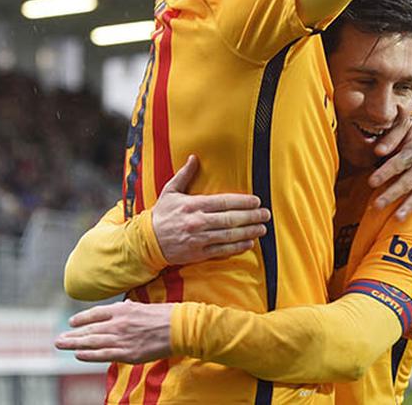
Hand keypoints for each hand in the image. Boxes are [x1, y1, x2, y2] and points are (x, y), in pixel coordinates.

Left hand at [54, 301, 174, 362]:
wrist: (180, 327)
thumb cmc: (167, 315)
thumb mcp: (145, 306)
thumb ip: (130, 308)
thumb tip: (122, 306)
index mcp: (123, 309)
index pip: (96, 313)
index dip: (82, 318)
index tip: (71, 322)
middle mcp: (118, 323)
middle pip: (89, 329)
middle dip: (72, 335)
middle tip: (58, 340)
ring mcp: (121, 339)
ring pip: (91, 342)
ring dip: (73, 344)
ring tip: (61, 345)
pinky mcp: (127, 353)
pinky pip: (102, 354)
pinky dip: (88, 355)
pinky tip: (77, 354)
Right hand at [152, 156, 269, 263]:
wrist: (146, 241)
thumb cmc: (161, 214)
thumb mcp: (170, 191)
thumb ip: (184, 175)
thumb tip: (194, 157)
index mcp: (193, 205)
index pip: (224, 202)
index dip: (243, 202)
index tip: (256, 201)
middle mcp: (197, 222)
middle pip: (230, 219)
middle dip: (252, 217)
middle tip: (266, 214)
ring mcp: (198, 239)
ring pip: (229, 235)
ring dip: (249, 232)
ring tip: (262, 228)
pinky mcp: (198, 253)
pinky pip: (222, 250)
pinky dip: (237, 247)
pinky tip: (249, 243)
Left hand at [370, 117, 411, 220]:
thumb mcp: (403, 126)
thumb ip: (390, 137)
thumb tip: (378, 151)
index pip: (400, 162)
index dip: (385, 172)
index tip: (371, 182)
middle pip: (408, 181)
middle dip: (392, 194)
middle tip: (376, 205)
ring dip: (409, 206)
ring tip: (397, 219)